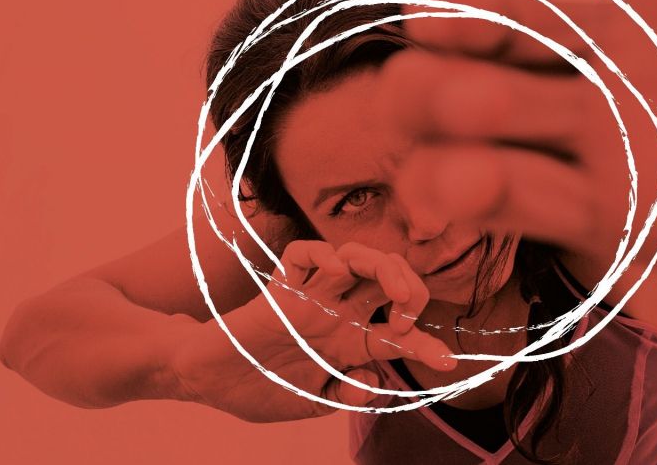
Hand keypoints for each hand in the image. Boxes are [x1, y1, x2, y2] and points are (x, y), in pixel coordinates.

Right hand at [171, 240, 450, 421]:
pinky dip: (324, 254)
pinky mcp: (281, 288)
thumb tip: (378, 385)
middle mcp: (337, 314)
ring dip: (382, 266)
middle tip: (410, 310)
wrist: (207, 383)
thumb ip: (344, 394)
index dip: (425, 346)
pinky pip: (305, 253)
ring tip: (394, 291)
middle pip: (387, 282)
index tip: (449, 361)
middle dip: (412, 288)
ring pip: (357, 258)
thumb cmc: (258, 390)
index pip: (397, 336)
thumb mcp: (311, 402)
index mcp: (349, 342)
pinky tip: (338, 270)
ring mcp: (311, 298)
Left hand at [375, 0, 656, 436]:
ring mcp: (626, 35)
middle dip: (452, 102)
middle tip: (424, 96)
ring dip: (478, 13)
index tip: (442, 191)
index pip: (523, 196)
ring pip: (522, 19)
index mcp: (626, 194)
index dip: (474, 194)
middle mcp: (603, 115)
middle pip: (490, 107)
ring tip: (438, 13)